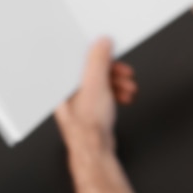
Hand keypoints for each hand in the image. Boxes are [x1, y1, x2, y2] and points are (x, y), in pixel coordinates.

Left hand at [55, 38, 137, 152]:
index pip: (81, 59)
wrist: (95, 150)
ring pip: (102, 82)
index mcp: (64, 82)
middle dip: (114, 73)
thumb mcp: (95, 85)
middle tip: (126, 75)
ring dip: (118, 83)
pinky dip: (116, 93)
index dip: (100, 56)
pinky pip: (105, 93)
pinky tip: (123, 98)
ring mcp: (79, 99)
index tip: (114, 55)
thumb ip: (98, 61)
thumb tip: (102, 42)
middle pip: (95, 70)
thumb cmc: (87, 126)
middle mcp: (68, 90)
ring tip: (128, 90)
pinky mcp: (90, 107)